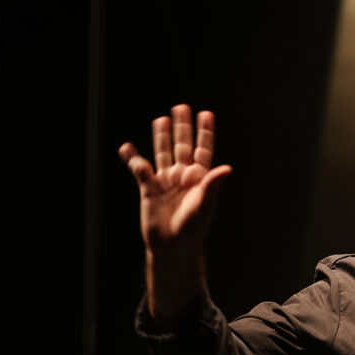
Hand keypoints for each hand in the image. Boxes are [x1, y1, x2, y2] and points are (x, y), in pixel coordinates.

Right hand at [118, 104, 231, 256]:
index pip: (203, 150)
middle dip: (182, 127)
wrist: (172, 247)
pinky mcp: (148, 189)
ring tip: (161, 119)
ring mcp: (165, 181)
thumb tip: (228, 168)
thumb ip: (212, 184)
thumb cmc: (192, 229)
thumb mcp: (205, 205)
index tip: (206, 114)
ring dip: (161, 137)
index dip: (205, 133)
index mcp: (199, 178)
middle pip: (182, 145)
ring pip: (162, 153)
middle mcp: (182, 176)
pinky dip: (132, 158)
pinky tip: (127, 148)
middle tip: (181, 107)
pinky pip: (139, 169)